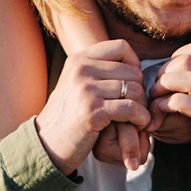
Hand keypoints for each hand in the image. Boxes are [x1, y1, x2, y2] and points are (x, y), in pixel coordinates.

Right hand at [35, 40, 148, 175]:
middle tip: (136, 107)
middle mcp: (81, 69)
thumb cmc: (69, 116)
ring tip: (136, 118)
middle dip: (140, 91)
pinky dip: (141, 118)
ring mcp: (86, 89)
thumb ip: (99, 70)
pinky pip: (131, 108)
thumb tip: (135, 63)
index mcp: (78, 59)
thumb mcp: (77, 84)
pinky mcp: (92, 110)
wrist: (48, 143)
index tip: (132, 83)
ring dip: (142, 107)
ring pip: (135, 90)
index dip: (135, 64)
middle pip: (133, 72)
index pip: (122, 47)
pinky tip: (137, 125)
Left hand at [152, 42, 190, 190]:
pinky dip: (169, 104)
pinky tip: (161, 113)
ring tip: (155, 101)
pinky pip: (188, 103)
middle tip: (153, 91)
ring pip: (189, 78)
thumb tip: (176, 73)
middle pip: (188, 60)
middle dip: (163, 73)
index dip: (174, 58)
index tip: (165, 76)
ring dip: (163, 88)